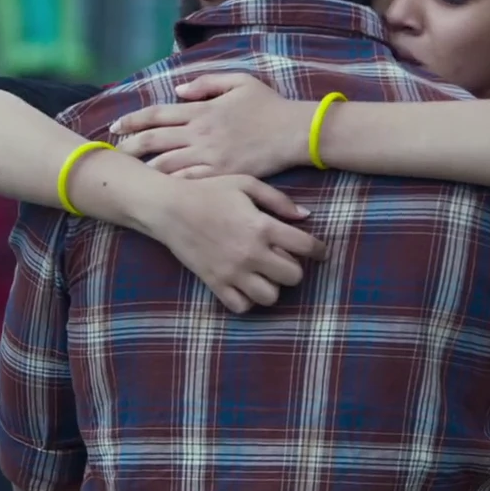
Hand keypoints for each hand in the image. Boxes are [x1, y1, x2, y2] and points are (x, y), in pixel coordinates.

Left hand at [111, 74, 315, 179]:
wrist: (294, 132)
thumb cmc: (269, 106)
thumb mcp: (239, 82)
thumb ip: (205, 83)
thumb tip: (177, 91)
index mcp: (202, 110)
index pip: (157, 114)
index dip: (132, 120)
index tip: (115, 127)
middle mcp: (200, 134)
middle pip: (153, 141)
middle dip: (128, 147)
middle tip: (113, 153)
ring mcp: (210, 157)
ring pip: (166, 165)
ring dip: (144, 169)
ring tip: (130, 174)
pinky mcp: (222, 175)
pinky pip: (189, 182)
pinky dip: (170, 186)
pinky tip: (158, 190)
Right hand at [131, 173, 326, 313]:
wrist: (169, 208)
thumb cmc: (209, 192)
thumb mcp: (246, 185)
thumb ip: (278, 201)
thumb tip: (306, 216)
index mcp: (262, 226)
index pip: (306, 246)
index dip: (319, 250)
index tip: (320, 252)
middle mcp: (251, 253)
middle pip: (293, 276)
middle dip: (295, 268)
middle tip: (284, 259)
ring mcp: (233, 271)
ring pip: (271, 296)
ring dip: (272, 286)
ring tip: (264, 273)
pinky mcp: (215, 283)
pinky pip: (242, 306)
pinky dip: (248, 299)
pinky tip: (246, 283)